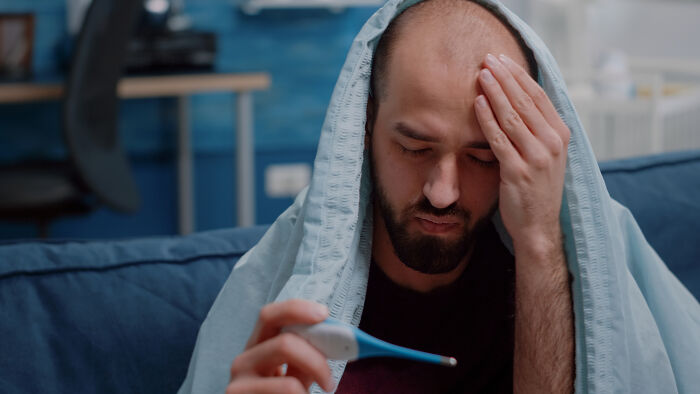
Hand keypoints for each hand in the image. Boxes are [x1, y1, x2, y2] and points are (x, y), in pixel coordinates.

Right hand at [226, 299, 335, 393]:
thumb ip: (305, 356)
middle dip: (316, 361)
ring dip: (312, 385)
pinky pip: (288, 393)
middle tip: (329, 381)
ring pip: (289, 382)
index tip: (324, 314)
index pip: (270, 316)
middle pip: (283, 344)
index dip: (296, 309)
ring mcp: (239, 385)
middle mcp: (243, 361)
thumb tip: (329, 339)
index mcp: (257, 346)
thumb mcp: (294, 374)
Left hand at [475, 53, 569, 258]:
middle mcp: (553, 143)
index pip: (538, 96)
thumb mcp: (544, 155)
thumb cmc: (536, 189)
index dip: (519, 76)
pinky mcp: (519, 171)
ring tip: (480, 74)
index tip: (502, 60)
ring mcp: (537, 157)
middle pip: (525, 101)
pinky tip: (477, 103)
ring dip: (495, 92)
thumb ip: (535, 129)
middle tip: (487, 59)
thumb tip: (516, 98)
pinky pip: (499, 139)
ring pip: (513, 116)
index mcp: (560, 135)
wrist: (538, 226)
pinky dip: (487, 119)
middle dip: (505, 77)